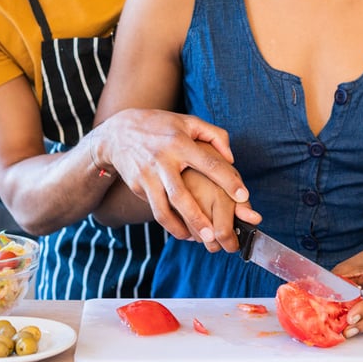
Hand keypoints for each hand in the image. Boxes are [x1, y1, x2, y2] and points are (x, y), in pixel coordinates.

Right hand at [95, 109, 257, 242]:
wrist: (119, 132)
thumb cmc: (161, 126)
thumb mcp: (188, 122)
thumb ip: (214, 136)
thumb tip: (231, 159)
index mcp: (180, 142)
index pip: (208, 163)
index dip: (228, 180)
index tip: (243, 196)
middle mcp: (163, 160)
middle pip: (181, 194)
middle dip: (197, 216)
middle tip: (214, 234)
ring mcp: (148, 175)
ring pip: (163, 208)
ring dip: (179, 226)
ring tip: (197, 239)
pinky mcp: (137, 185)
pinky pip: (155, 209)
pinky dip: (168, 223)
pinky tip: (182, 231)